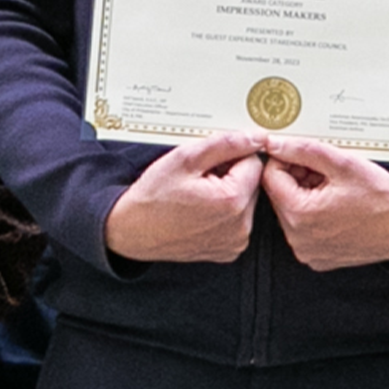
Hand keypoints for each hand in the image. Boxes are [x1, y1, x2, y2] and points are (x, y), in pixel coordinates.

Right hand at [106, 131, 266, 262]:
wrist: (132, 230)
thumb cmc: (153, 197)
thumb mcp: (185, 158)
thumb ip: (225, 144)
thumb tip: (255, 137)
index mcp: (233, 201)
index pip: (254, 162)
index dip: (231, 156)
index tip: (209, 163)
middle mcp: (240, 226)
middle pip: (252, 183)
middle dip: (231, 175)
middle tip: (199, 180)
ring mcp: (235, 242)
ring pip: (245, 202)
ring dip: (228, 194)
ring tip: (198, 197)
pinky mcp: (229, 250)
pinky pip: (237, 222)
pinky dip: (224, 214)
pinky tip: (200, 212)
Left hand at [260, 136, 388, 270]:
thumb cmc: (382, 199)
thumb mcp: (343, 164)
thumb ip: (303, 150)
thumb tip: (275, 143)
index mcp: (300, 215)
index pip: (270, 177)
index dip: (285, 160)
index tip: (304, 156)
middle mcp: (299, 239)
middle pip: (280, 196)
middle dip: (297, 178)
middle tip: (326, 172)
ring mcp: (308, 251)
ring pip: (291, 212)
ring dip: (306, 196)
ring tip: (334, 189)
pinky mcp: (318, 258)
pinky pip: (304, 231)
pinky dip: (314, 215)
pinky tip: (336, 207)